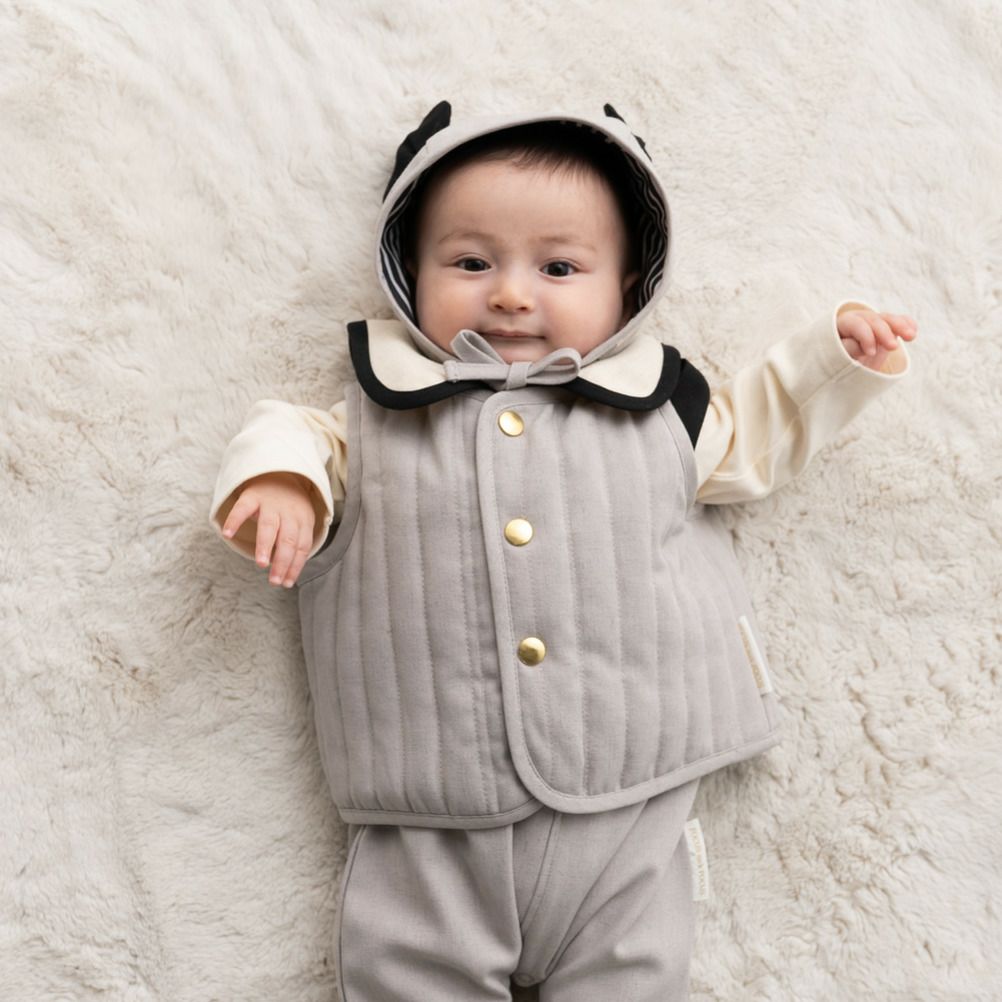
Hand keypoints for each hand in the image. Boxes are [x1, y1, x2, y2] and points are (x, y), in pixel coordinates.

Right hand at [221, 472, 316, 587]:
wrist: (279, 471)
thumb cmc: (289, 506)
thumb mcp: (300, 520)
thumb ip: (295, 543)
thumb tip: (288, 575)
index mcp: (304, 519)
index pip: (302, 546)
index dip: (295, 565)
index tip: (287, 583)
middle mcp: (289, 512)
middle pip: (288, 539)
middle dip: (282, 562)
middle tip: (275, 581)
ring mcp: (270, 503)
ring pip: (269, 526)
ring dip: (265, 546)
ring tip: (262, 564)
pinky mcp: (253, 495)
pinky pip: (243, 508)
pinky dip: (235, 520)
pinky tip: (228, 534)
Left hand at [837, 308, 917, 370]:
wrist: (844, 365)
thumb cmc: (836, 361)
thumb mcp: (836, 357)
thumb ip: (845, 350)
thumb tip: (858, 346)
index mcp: (843, 324)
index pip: (856, 324)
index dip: (865, 336)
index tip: (870, 353)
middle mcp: (859, 319)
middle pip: (873, 320)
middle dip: (884, 332)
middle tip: (893, 347)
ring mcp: (874, 322)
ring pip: (887, 318)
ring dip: (901, 326)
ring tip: (911, 336)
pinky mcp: (887, 327)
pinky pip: (898, 321)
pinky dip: (906, 324)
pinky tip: (913, 331)